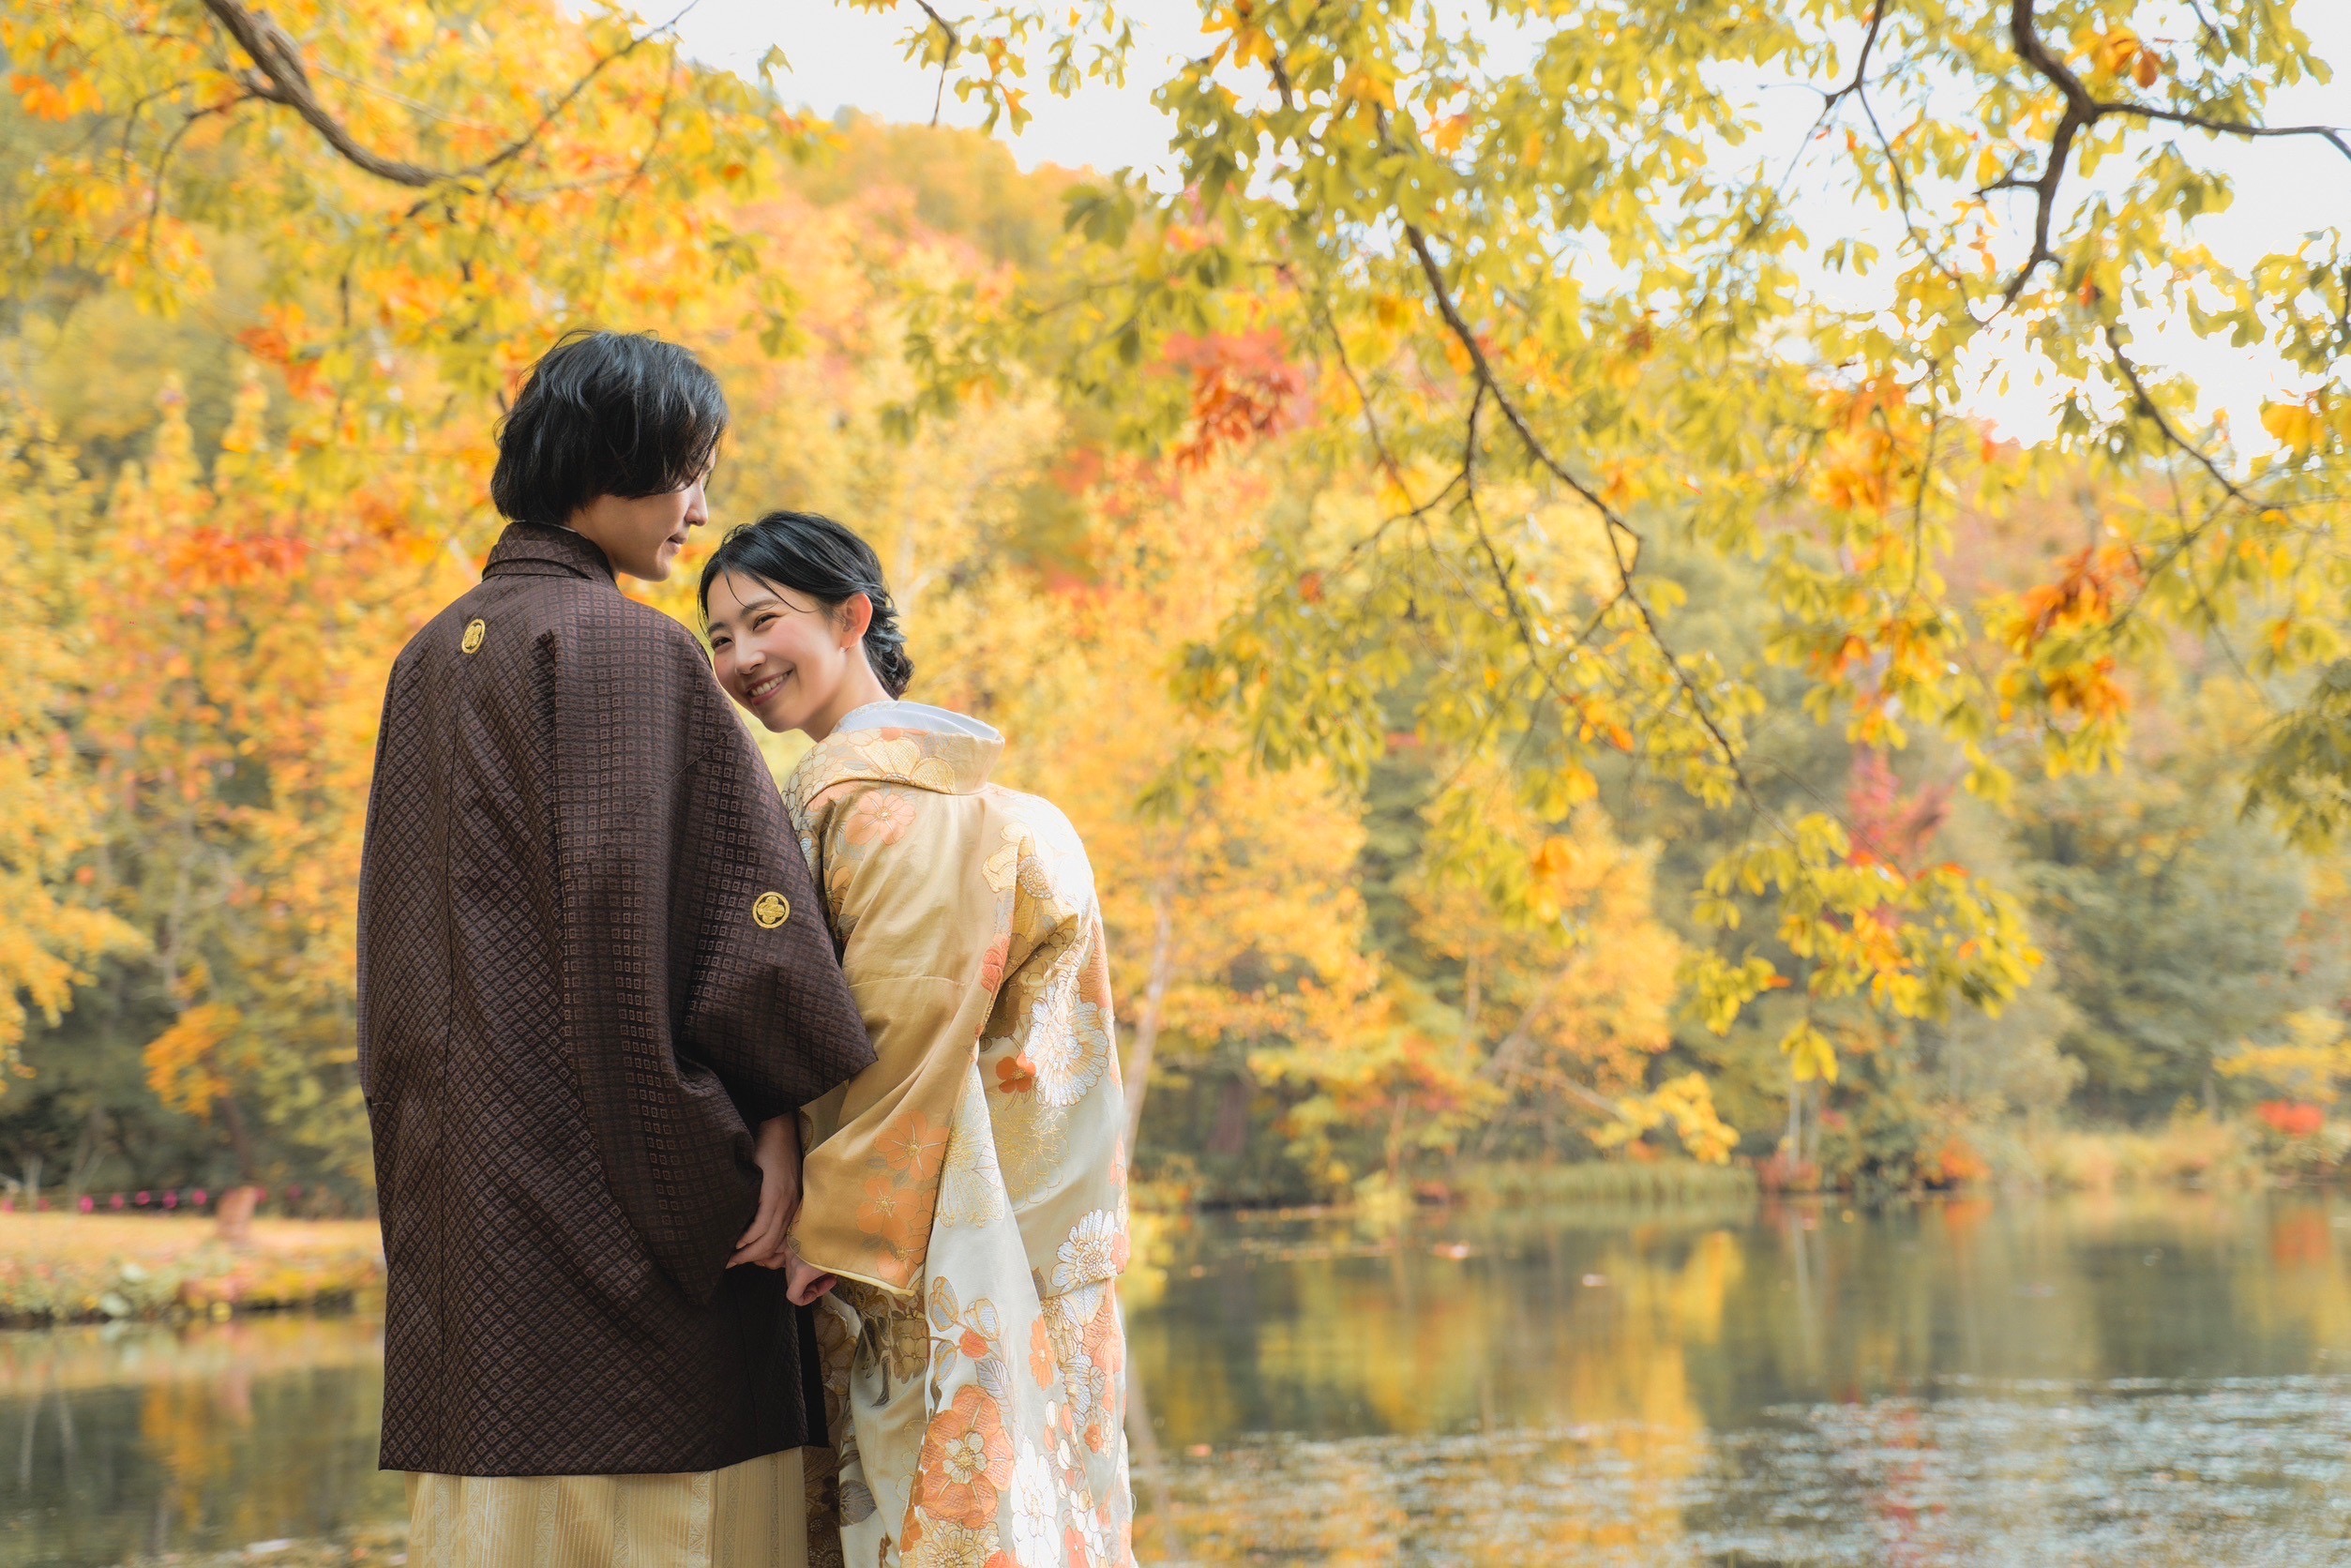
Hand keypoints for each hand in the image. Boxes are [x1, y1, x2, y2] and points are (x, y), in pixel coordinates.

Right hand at [728, 1114, 800, 1268]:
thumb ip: (765, 1204)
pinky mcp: (775, 1192)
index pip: (780, 1244)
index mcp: (792, 1208)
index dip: (763, 1257)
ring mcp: (785, 1200)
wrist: (776, 1128)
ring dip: (747, 1252)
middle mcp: (792, 1208)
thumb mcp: (772, 1184)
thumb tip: (745, 1225)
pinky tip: (736, 1241)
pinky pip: (762, 1223)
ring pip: (767, 1238)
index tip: (744, 1261)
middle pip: (773, 1246)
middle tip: (729, 1264)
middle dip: (750, 1259)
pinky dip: (749, 1236)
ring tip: (728, 1258)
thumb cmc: (770, 1155)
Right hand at [784, 1245, 837, 1305]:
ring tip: (825, 1266)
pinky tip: (817, 1255)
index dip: (805, 1299)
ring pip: (793, 1270)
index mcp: (802, 1271)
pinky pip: (794, 1257)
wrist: (834, 1218)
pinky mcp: (792, 1240)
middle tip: (828, 1278)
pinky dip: (803, 1261)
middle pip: (794, 1283)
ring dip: (807, 1273)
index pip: (793, 1296)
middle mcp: (792, 1261)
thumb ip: (826, 1276)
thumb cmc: (838, 1242)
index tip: (819, 1291)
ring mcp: (790, 1250)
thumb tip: (829, 1278)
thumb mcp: (835, 1265)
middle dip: (811, 1285)